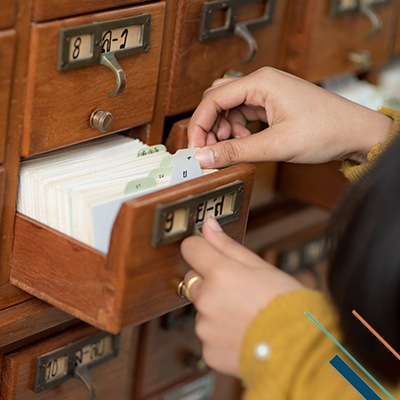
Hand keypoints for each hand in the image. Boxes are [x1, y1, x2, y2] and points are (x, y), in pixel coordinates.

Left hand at [180, 217, 303, 377]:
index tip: (206, 251)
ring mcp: (206, 328)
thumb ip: (227, 245)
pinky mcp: (209, 351)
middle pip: (193, 280)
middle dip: (210, 282)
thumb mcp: (260, 266)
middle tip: (238, 290)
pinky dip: (220, 334)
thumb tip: (208, 225)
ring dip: (216, 310)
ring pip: (202, 310)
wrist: (302, 350)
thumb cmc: (287, 305)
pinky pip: (208, 336)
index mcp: (220, 274)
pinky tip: (242, 333)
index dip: (200, 248)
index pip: (190, 248)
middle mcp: (207, 300)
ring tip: (245, 315)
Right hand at [188, 67, 392, 167]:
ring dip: (222, 128)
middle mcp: (261, 82)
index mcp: (260, 82)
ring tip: (228, 147)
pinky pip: (243, 112)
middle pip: (218, 99)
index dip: (198, 125)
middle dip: (208, 126)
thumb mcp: (276, 145)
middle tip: (207, 151)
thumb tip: (204, 158)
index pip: (213, 99)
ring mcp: (267, 92)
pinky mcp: (273, 103)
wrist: (356, 133)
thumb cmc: (326, 130)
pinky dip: (236, 128)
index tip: (194, 148)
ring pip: (229, 107)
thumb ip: (236, 151)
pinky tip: (242, 141)